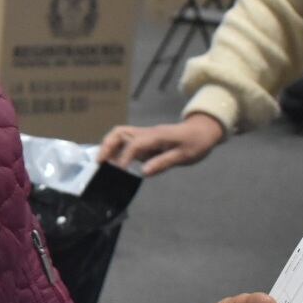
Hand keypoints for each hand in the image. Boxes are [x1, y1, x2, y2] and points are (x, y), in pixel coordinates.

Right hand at [98, 114, 224, 175]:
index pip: (135, 145)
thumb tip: (143, 172)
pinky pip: (125, 141)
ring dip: (108, 146)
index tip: (119, 171)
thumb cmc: (196, 143)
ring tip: (103, 163)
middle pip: (120, 132)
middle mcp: (147, 133)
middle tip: (100, 163)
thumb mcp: (184, 155)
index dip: (125, 157)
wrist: (203, 130)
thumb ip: (163, 162)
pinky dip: (116, 149)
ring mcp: (144, 134)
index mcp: (157, 136)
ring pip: (119, 134)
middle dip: (107, 146)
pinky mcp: (144, 139)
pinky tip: (114, 162)